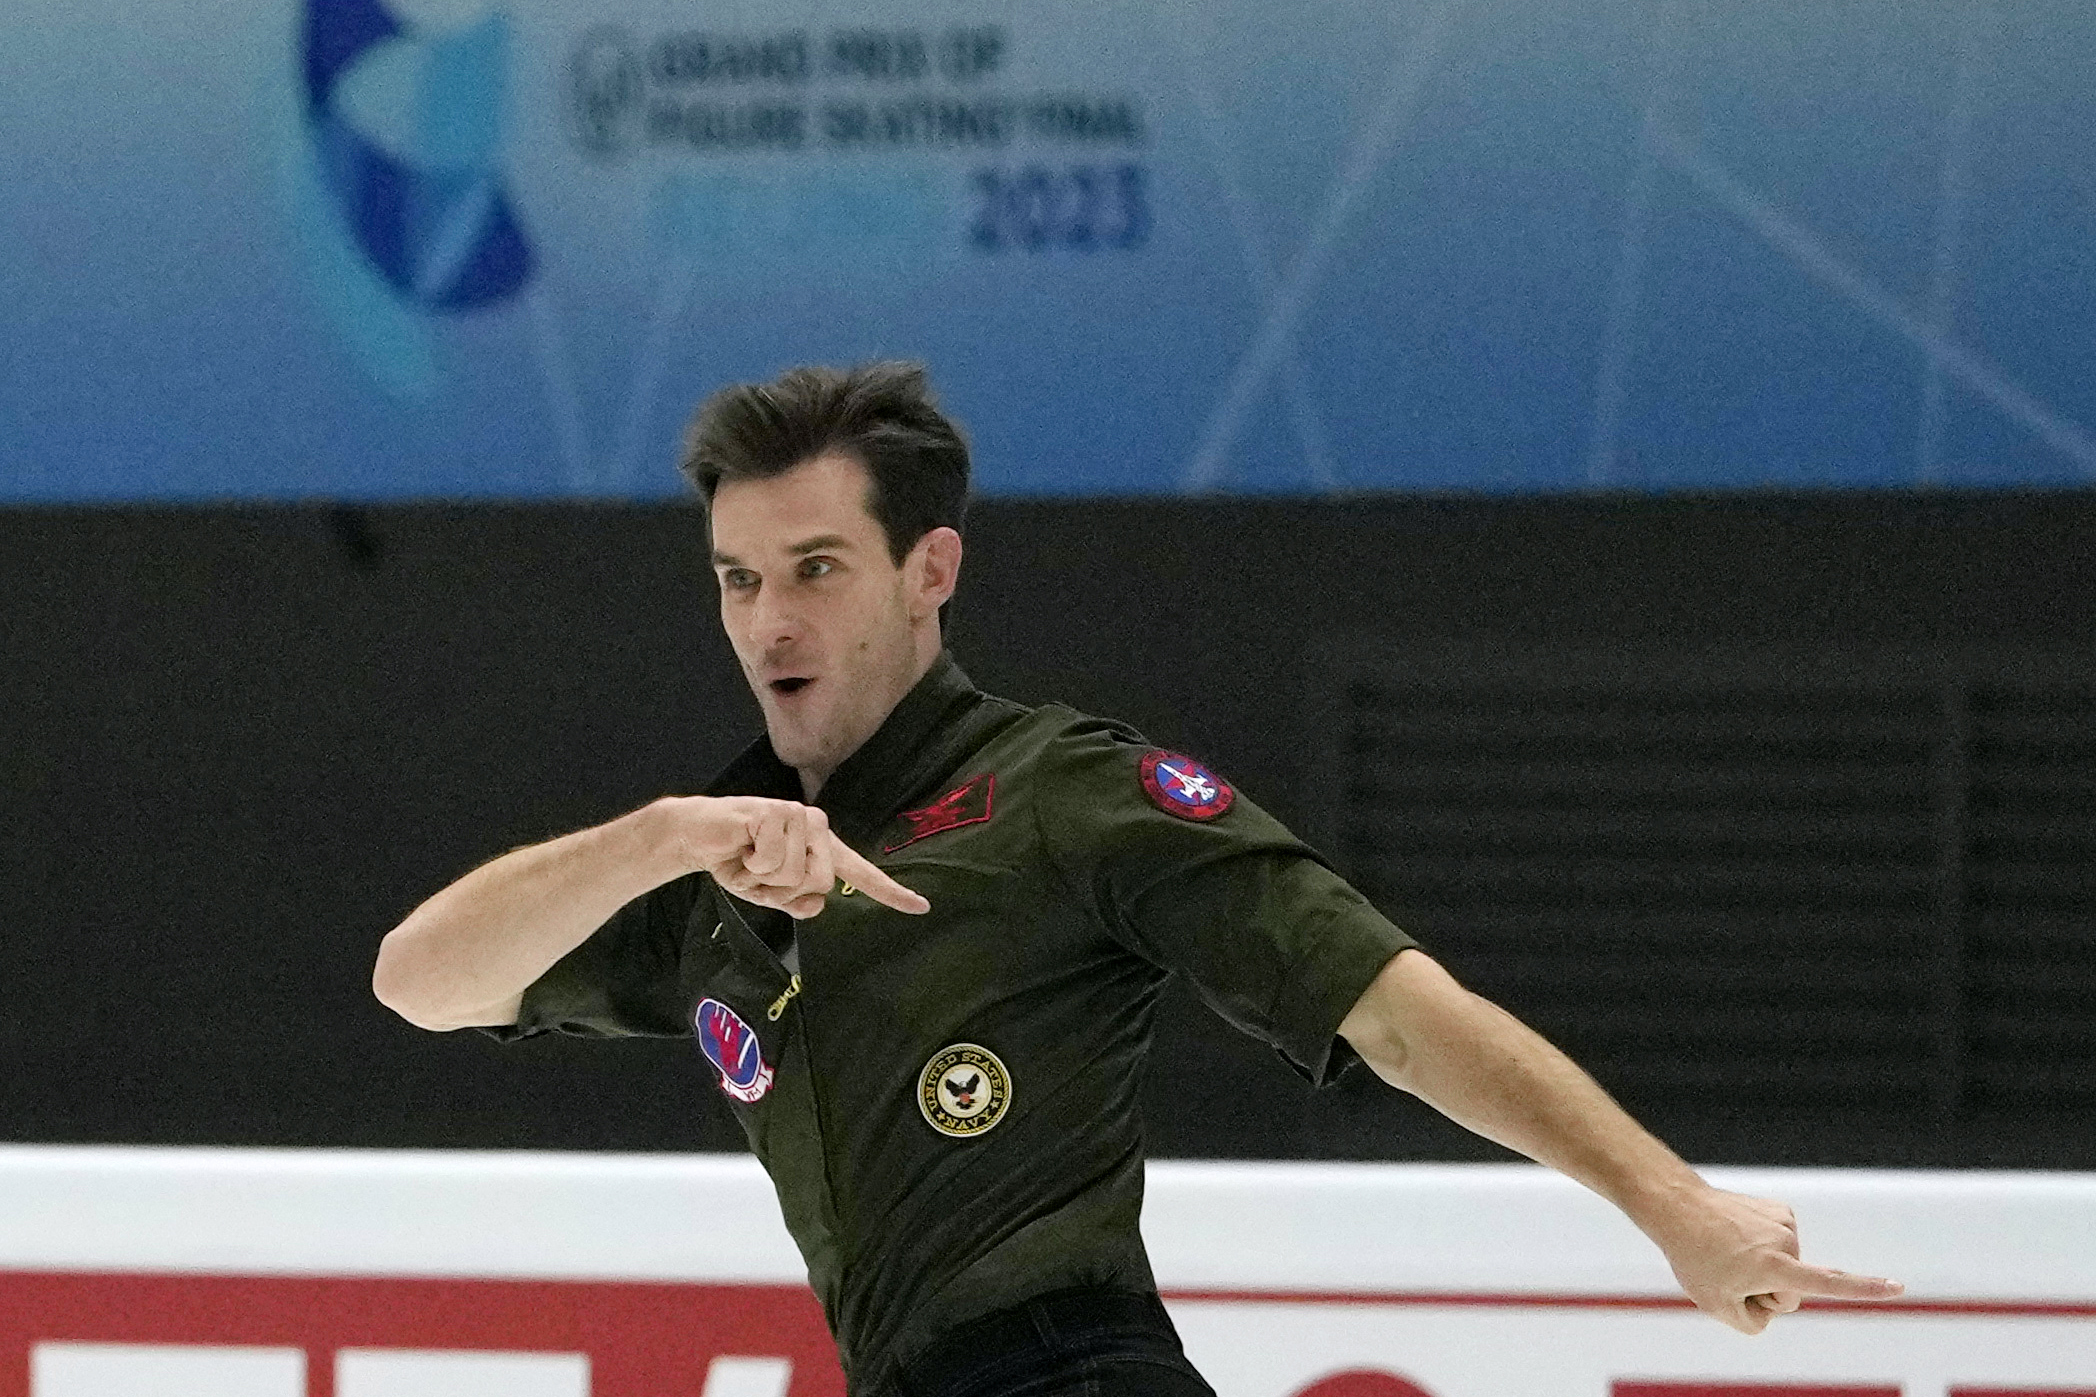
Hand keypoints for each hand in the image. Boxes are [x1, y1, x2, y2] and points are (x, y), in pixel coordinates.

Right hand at [665, 796, 929, 918]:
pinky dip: (749, 864)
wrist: (698, 837)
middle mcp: (817, 827)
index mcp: (822, 847)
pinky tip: (740, 847)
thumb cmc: (738, 861)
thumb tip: (817, 906)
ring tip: (747, 858)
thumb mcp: (770, 892)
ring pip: (793, 874)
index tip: (921, 907)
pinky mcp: (775, 813)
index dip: (890, 892)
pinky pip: (771, 860)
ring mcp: (798, 816)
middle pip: (819, 884)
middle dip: (782, 891)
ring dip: (761, 877)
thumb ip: (796, 902)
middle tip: (759, 873)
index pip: (860, 873)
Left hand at [1643, 1185, 1902, 1332]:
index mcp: (1776, 1267)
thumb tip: (1777, 1305)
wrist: (1678, 1207)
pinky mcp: (1778, 1209)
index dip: (1865, 1289)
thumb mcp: (1718, 1307)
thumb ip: (1756, 1322)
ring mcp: (1784, 1223)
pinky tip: (1738, 1236)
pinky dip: (1761, 1245)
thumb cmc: (1694, 1258)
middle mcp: (1786, 1243)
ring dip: (1760, 1266)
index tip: (1899, 1287)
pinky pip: (1779, 1244)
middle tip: (1728, 1273)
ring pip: (1785, 1266)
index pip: (1829, 1283)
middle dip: (1765, 1292)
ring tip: (1727, 1251)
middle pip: (1791, 1292)